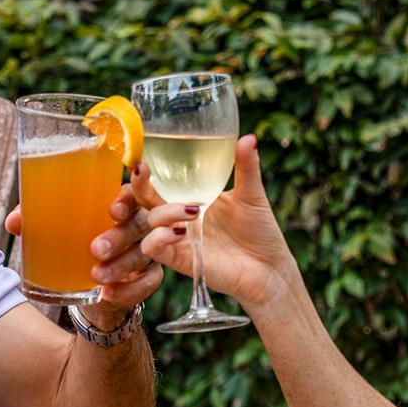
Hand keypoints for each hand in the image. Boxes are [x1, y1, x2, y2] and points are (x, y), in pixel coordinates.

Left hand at [6, 178, 164, 325]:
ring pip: (144, 254)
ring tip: (96, 277)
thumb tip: (13, 222)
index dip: (126, 199)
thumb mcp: (56, 231)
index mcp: (119, 205)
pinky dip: (129, 291)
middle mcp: (138, 224)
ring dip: (121, 266)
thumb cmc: (74, 246)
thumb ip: (38, 221)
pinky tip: (108, 295)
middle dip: (119, 236)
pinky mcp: (149, 277)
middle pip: (139, 224)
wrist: (90, 291)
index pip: (131, 193)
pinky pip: (148, 283)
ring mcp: (148, 251)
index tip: (112, 211)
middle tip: (95, 250)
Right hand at [135, 135, 297, 309]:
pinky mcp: (179, 260)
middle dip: (138, 185)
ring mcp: (177, 238)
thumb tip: (248, 138)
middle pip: (144, 198)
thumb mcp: (252, 194)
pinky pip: (154, 248)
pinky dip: (159, 237)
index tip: (142, 157)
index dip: (144, 170)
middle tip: (142, 170)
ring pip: (149, 221)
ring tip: (193, 210)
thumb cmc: (261, 231)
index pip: (159, 180)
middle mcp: (179, 216)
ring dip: (161, 212)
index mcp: (191, 196)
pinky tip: (180, 232)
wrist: (269, 268)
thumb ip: (246, 166)